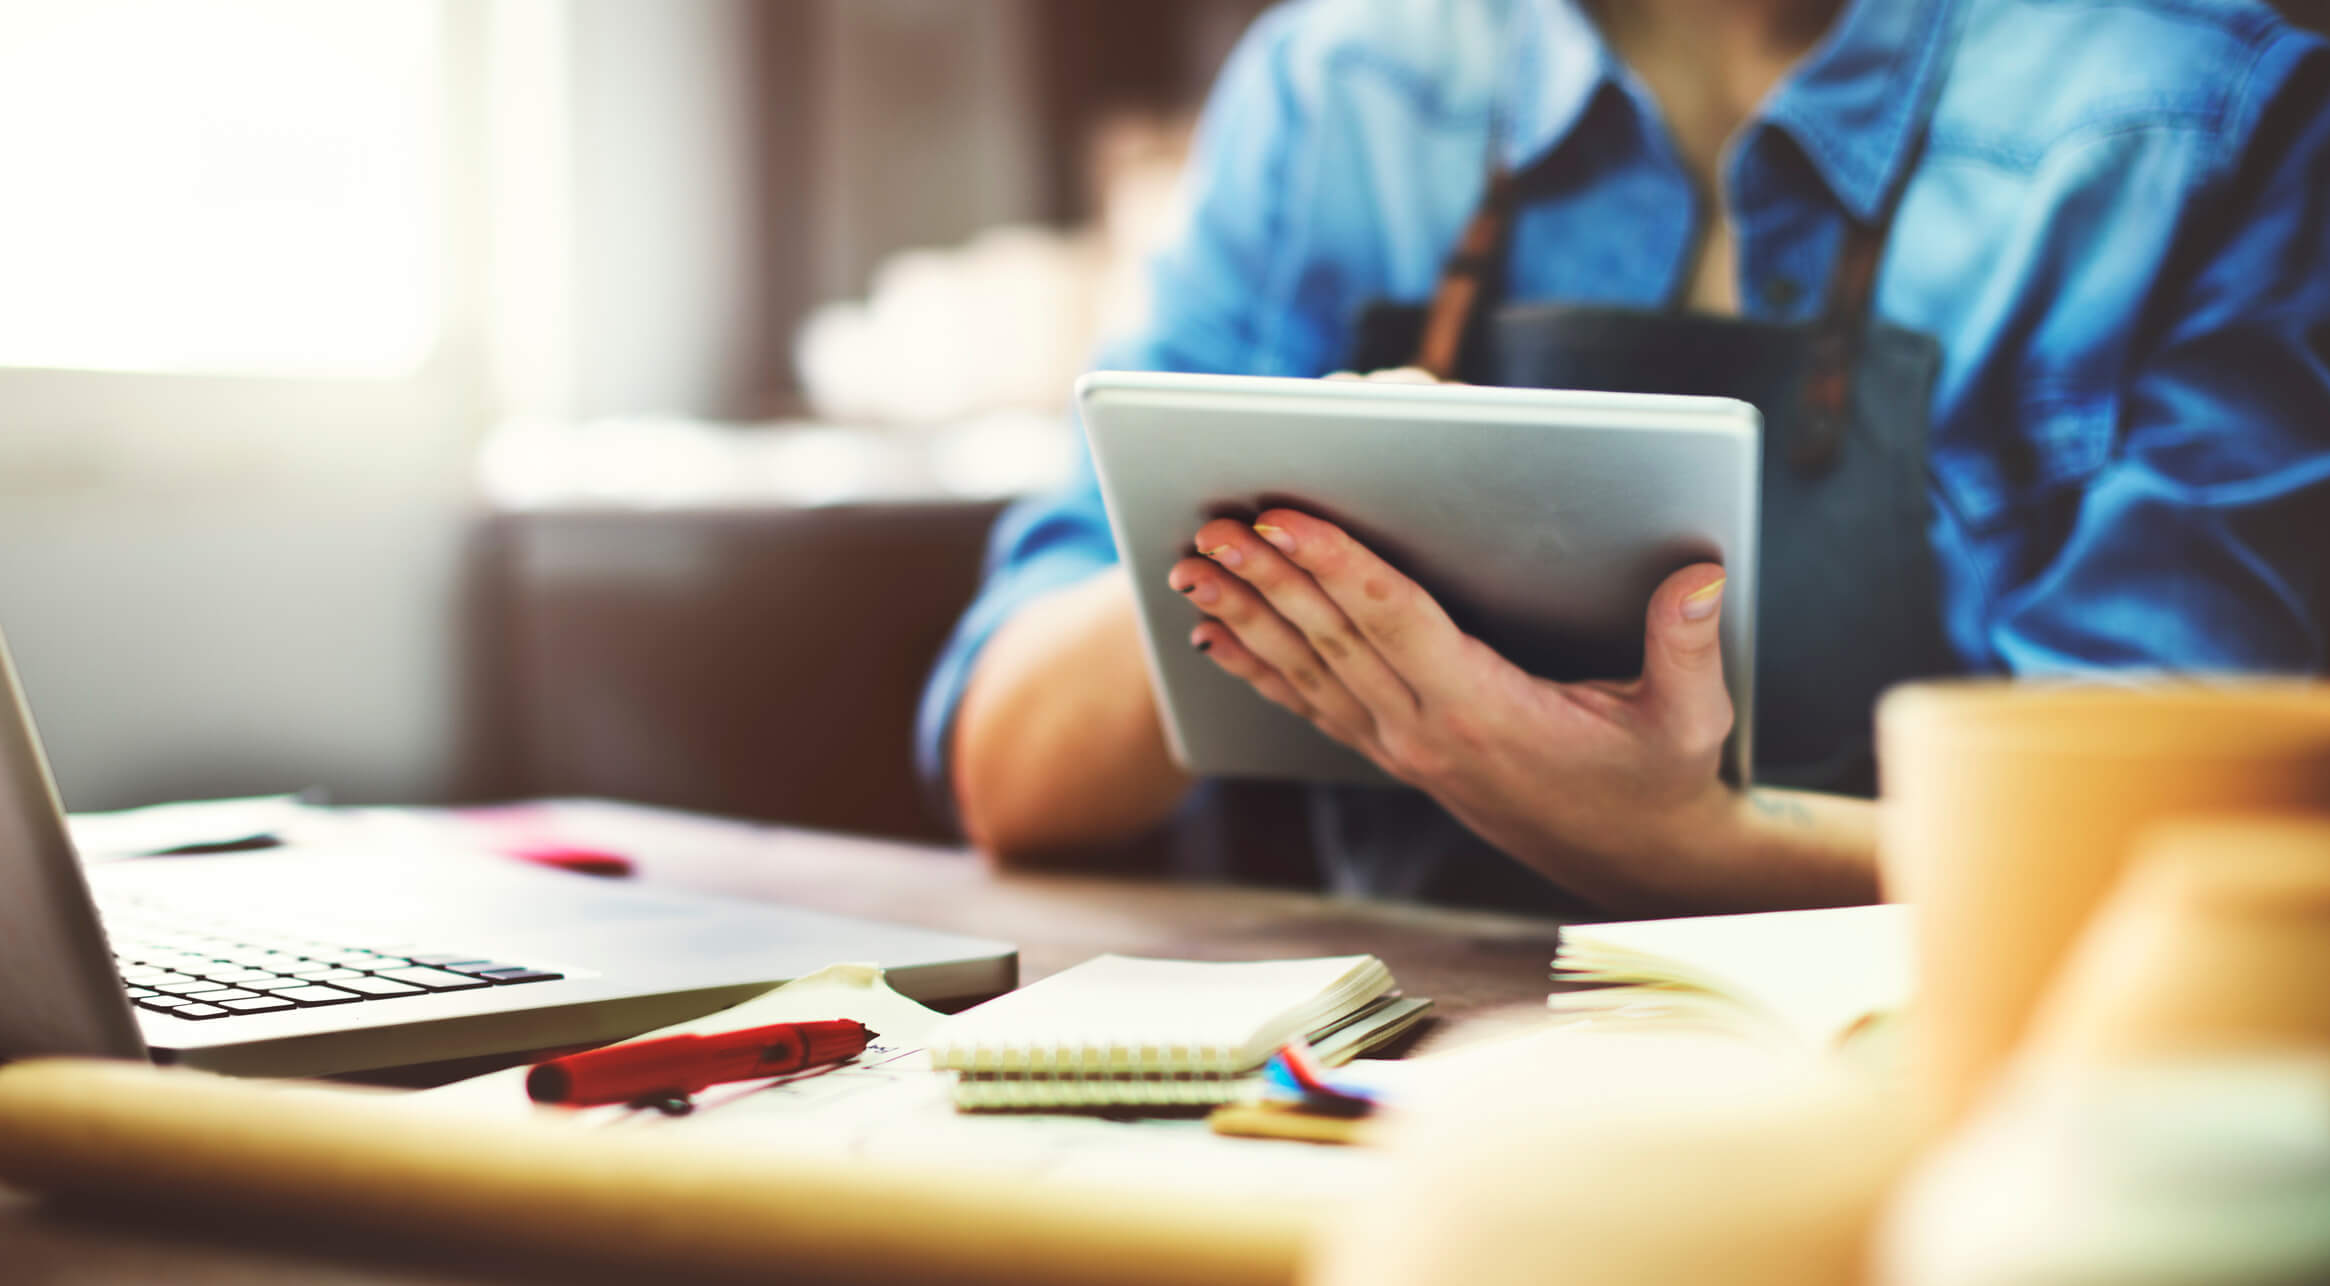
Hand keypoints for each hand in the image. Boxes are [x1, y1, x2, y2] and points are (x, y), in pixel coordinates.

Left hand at [1169, 509, 1740, 910]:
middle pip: (1330, 638)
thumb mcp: (1690, 718)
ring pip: (1306, 669)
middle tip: (1210, 525)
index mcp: (1483, 711)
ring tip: (1190, 565)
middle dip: (1266, 577)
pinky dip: (1257, 666)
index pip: (1394, 622)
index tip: (1284, 519)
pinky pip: (1310, 704)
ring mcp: (1400, 747)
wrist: (1631, 860)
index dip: (1337, 565)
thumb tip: (1700, 574)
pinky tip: (1213, 635)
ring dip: (1244, 614)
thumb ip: (1689, 645)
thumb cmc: (1659, 778)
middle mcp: (1424, 732)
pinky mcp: (1394, 752)